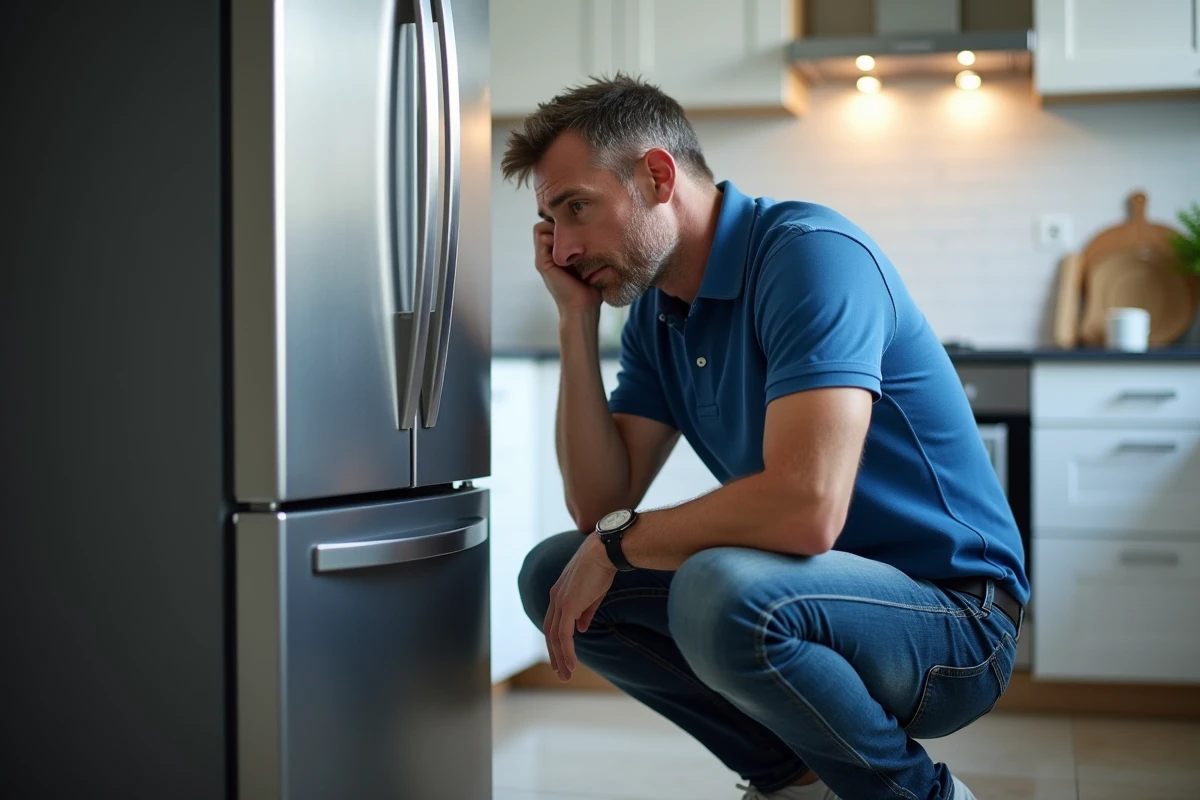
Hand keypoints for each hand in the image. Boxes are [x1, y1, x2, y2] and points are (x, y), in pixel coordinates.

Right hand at [533, 220, 600, 314]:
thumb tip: (599, 229)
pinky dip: (553, 234)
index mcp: (557, 255)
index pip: (552, 227)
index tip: (579, 222)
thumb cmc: (592, 289)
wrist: (584, 309)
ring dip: (554, 227)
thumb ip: (590, 249)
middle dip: (557, 221)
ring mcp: (543, 259)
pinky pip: (540, 237)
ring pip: (540, 228)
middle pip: (544, 224)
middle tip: (575, 226)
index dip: (562, 221)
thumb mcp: (592, 263)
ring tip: (572, 235)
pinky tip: (570, 243)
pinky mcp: (542, 263)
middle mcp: (547, 255)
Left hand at [543, 534, 617, 680]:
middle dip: (555, 654)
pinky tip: (572, 663)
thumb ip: (585, 612)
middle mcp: (555, 598)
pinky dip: (566, 651)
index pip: (553, 623)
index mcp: (559, 594)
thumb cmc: (601, 568)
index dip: (556, 642)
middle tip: (561, 673)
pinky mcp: (568, 605)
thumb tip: (580, 630)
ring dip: (560, 657)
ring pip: (554, 637)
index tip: (562, 657)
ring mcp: (560, 602)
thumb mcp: (592, 594)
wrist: (604, 552)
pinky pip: (563, 635)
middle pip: (549, 632)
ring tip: (566, 674)